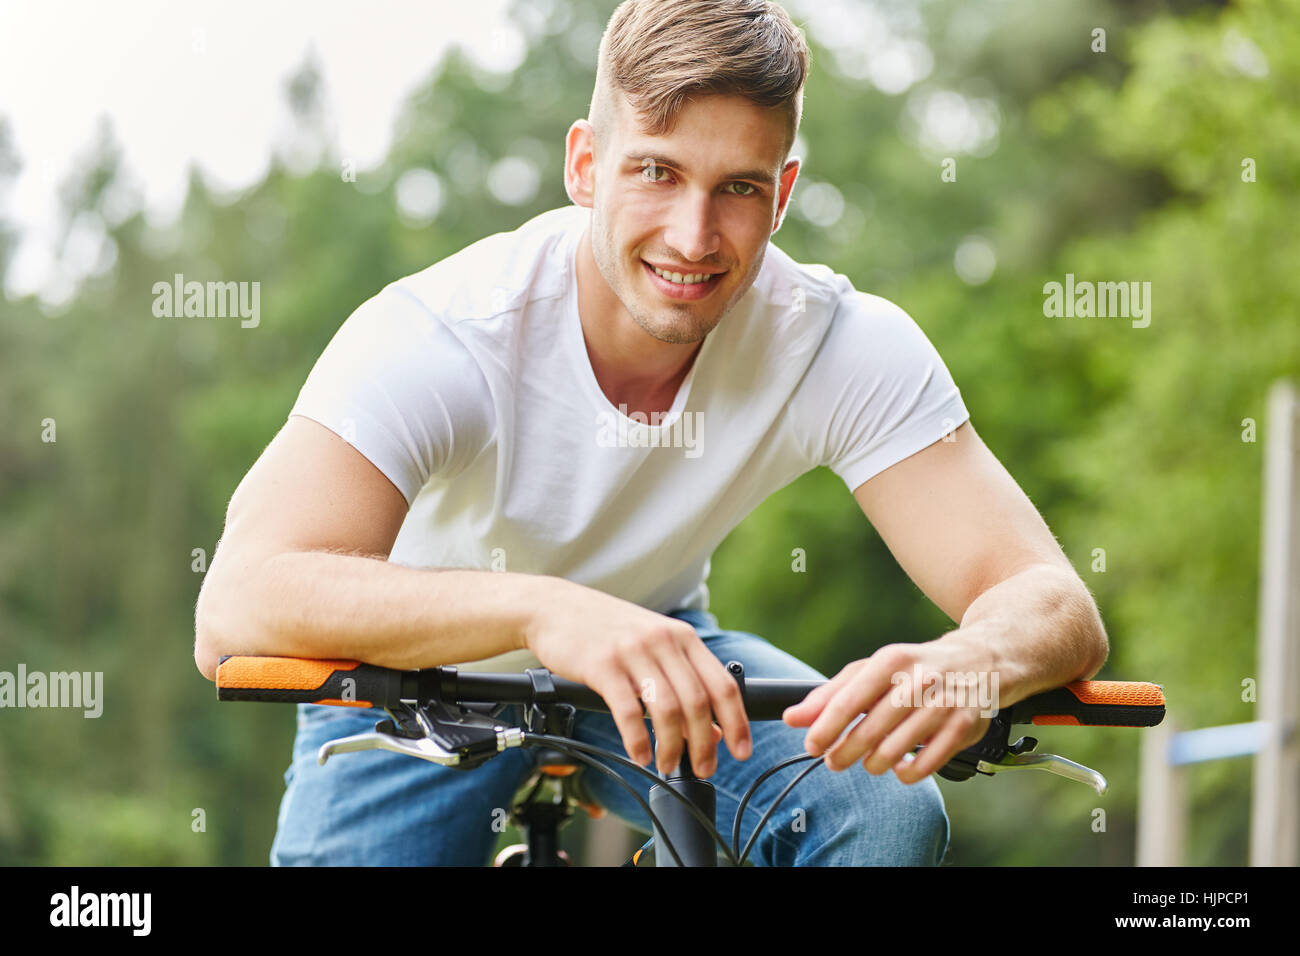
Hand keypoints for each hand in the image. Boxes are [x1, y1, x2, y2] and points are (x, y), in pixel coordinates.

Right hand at [522, 577, 751, 777]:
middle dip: (705, 744)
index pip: (723, 684)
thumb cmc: (607, 630)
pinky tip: (639, 755)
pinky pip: (628, 710)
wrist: (555, 607)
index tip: (741, 752)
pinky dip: (637, 740)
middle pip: (698, 702)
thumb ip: (683, 682)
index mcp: (682, 637)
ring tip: (668, 766)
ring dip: (672, 746)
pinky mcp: (602, 665)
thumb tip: (712, 730)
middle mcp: (662, 641)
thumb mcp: (653, 646)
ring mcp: (632, 652)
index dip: (738, 722)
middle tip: (703, 768)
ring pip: (667, 709)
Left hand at [782, 636, 995, 783]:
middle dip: (844, 753)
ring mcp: (943, 705)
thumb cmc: (915, 667)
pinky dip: (905, 774)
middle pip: (868, 732)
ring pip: (893, 753)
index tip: (810, 745)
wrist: (981, 661)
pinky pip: (923, 767)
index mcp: (891, 661)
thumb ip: (832, 693)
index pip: (848, 702)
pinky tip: (900, 766)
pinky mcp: (963, 729)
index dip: (824, 729)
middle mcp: (919, 681)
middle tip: (834, 761)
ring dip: (873, 764)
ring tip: (869, 761)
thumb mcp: (873, 669)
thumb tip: (793, 717)